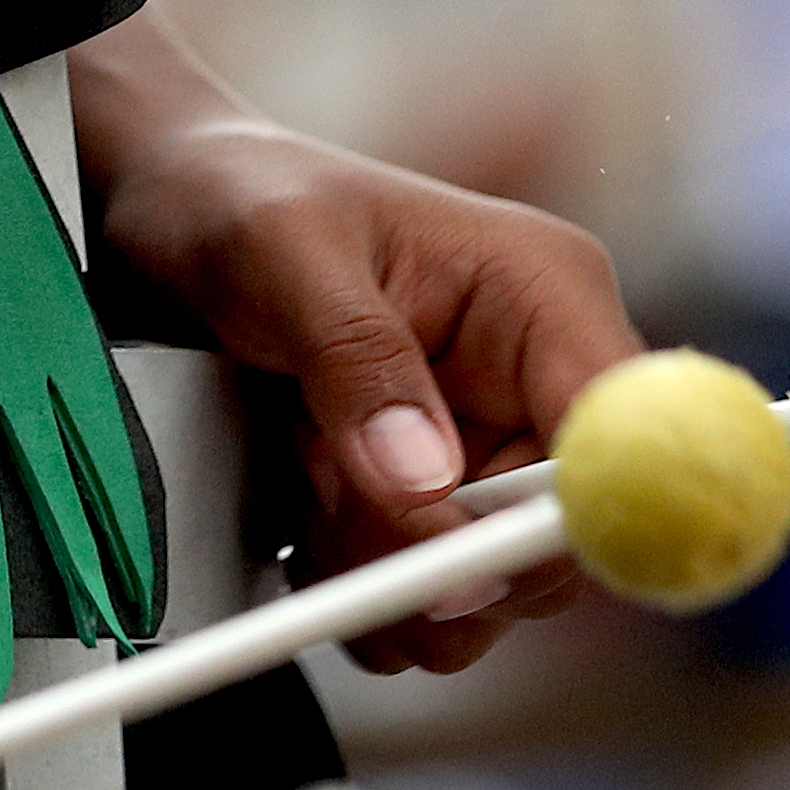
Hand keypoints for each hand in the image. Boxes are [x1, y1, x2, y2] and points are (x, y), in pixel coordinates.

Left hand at [73, 33, 645, 676]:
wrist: (167, 207)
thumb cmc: (232, 197)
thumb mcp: (281, 256)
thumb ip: (355, 361)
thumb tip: (425, 484)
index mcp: (544, 292)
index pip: (621, 433)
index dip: (568, 519)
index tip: (464, 561)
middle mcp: (536, 378)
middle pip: (558, 540)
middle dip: (445, 562)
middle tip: (341, 529)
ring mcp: (486, 445)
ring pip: (486, 584)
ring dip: (385, 576)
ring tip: (305, 487)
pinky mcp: (432, 496)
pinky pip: (423, 591)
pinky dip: (354, 582)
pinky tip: (297, 511)